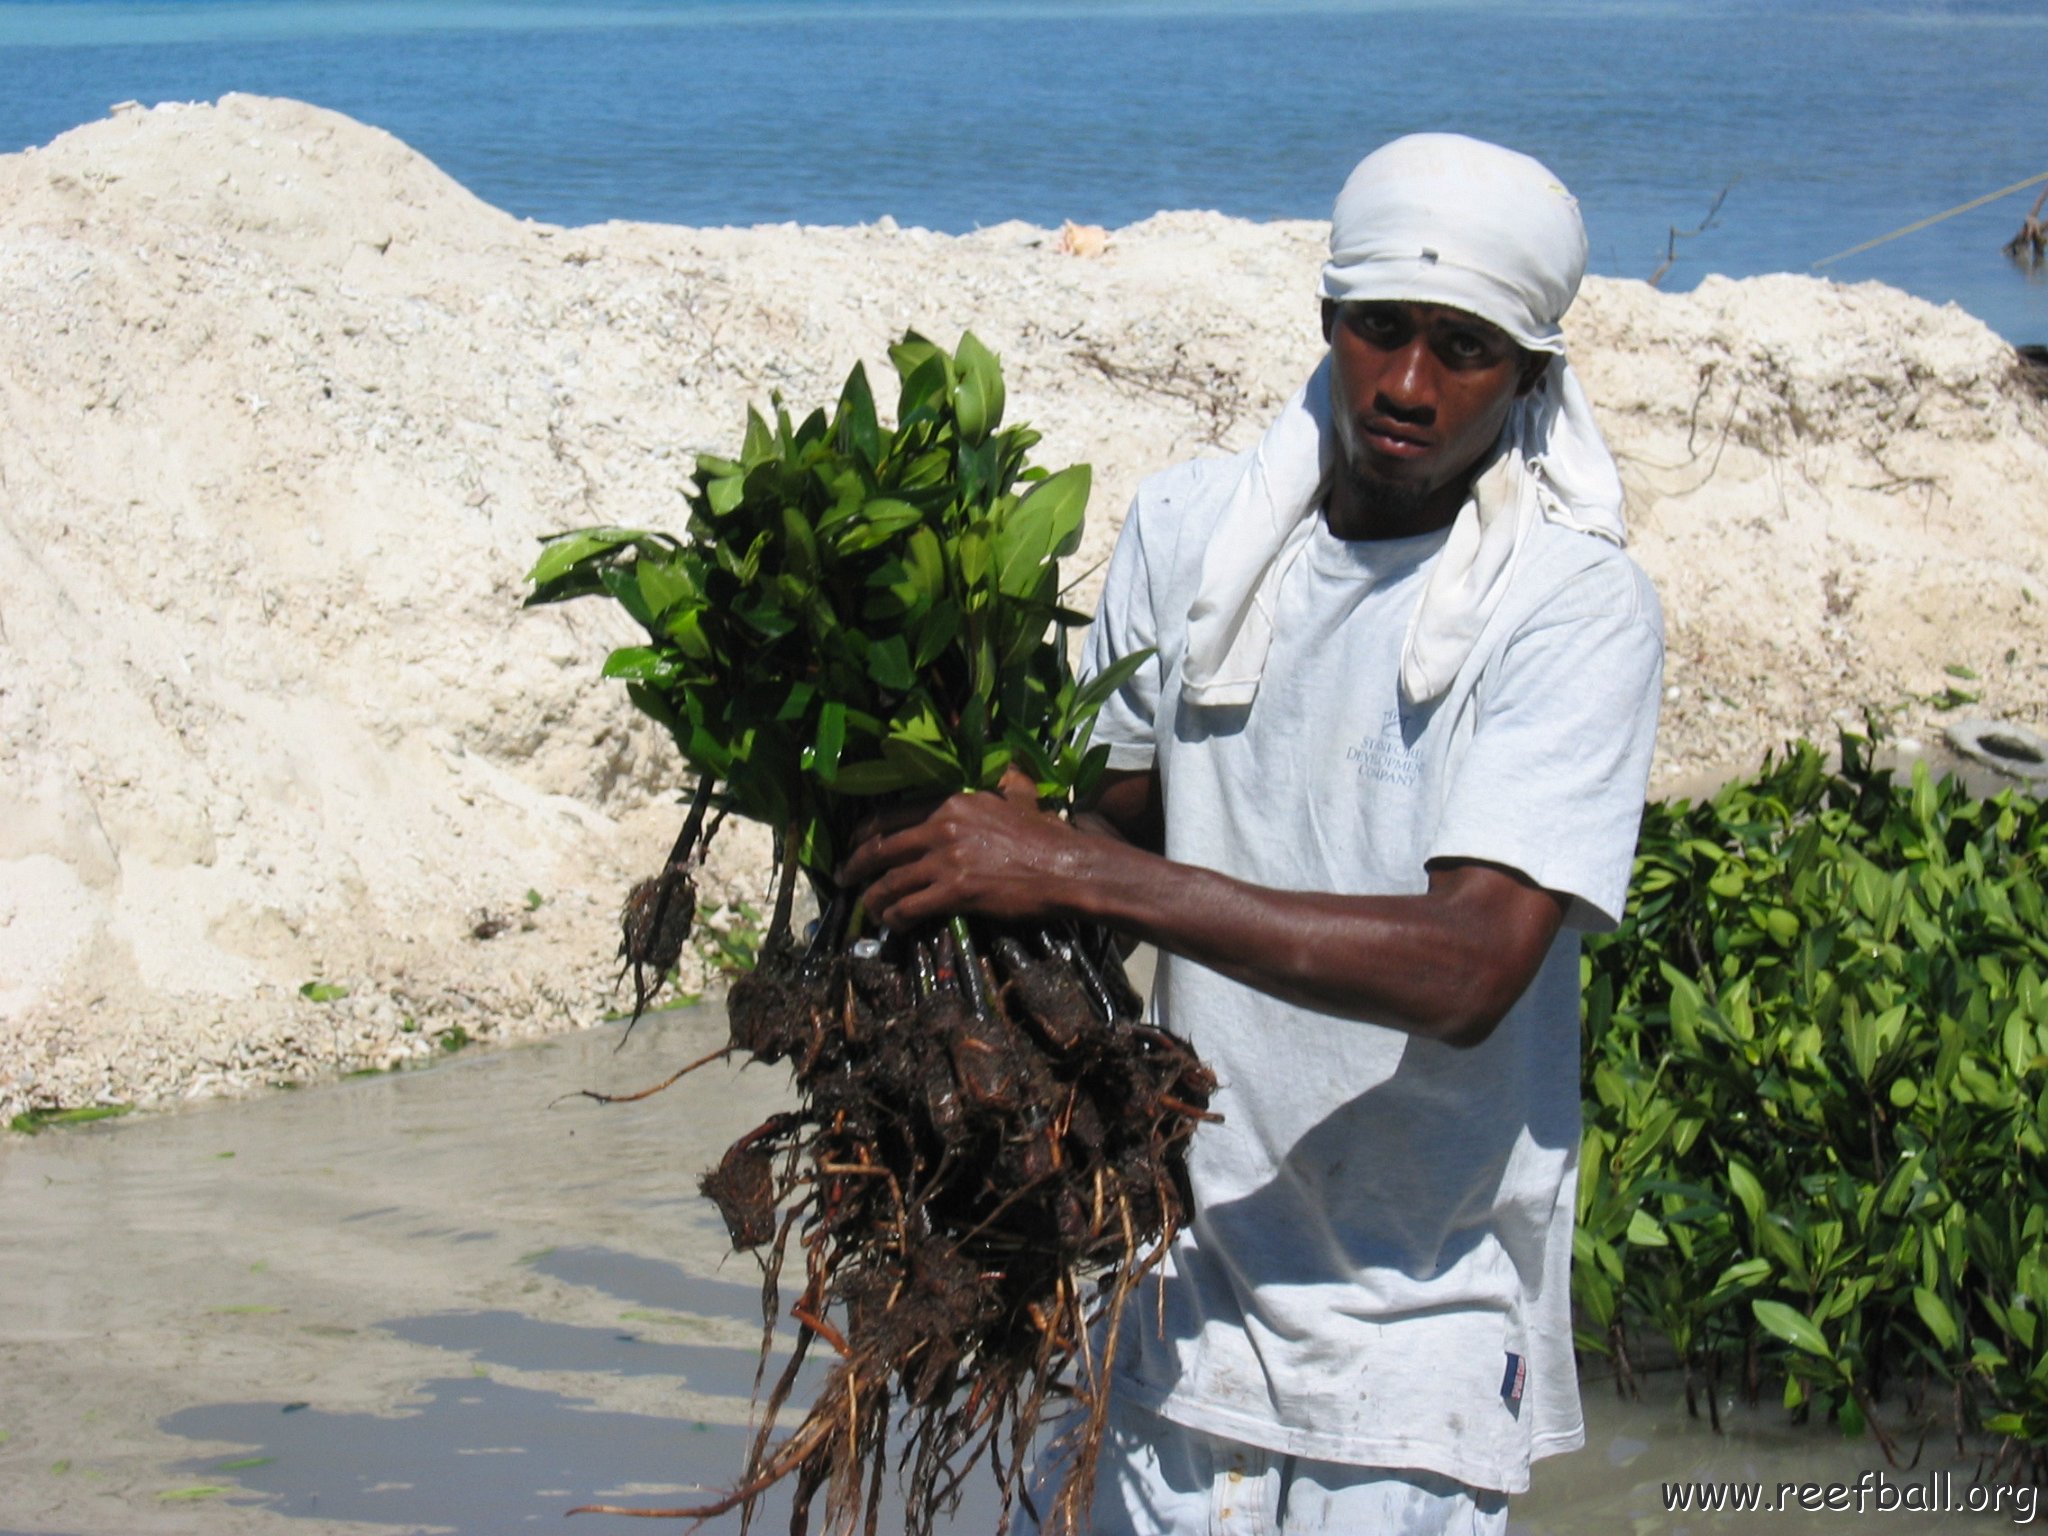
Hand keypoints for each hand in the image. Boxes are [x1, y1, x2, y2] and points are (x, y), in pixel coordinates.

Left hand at [839, 779, 1089, 931]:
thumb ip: (992, 788)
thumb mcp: (1014, 797)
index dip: (866, 832)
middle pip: (882, 848)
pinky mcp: (956, 891)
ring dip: (873, 899)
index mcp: (951, 801)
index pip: (891, 814)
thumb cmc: (1044, 835)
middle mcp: (942, 827)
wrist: (1066, 868)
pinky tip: (893, 925)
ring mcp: (947, 860)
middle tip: (844, 879)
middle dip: (856, 865)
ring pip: (891, 881)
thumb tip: (991, 776)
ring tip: (868, 909)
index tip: (854, 843)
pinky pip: (910, 907)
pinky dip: (895, 918)